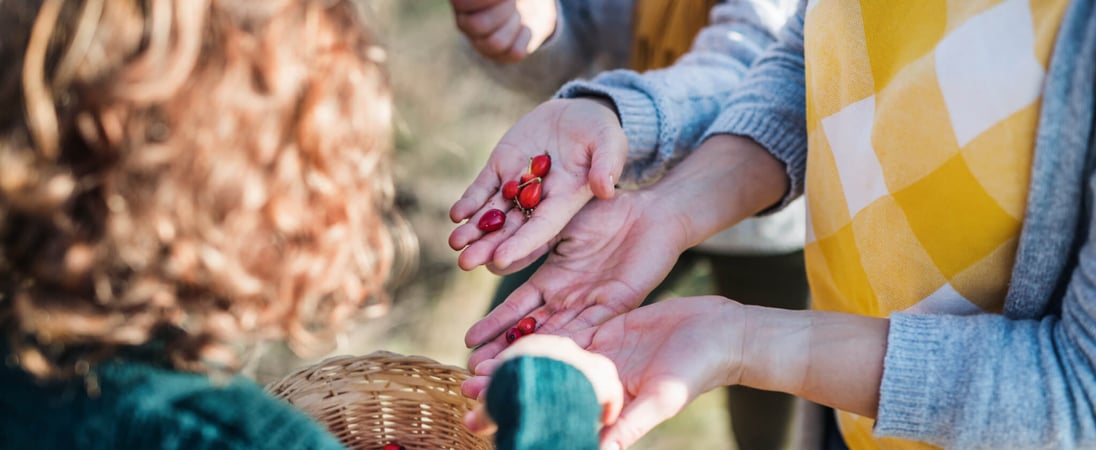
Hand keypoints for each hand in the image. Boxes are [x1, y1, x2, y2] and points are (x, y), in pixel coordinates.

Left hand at [448, 98, 625, 271]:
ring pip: (492, 213)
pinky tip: (456, 215)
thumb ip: (608, 164)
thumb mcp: (610, 142)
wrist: (576, 114)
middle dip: (488, 246)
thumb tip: (605, 188)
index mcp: (565, 201)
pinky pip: (482, 189)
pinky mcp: (501, 168)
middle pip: (511, 229)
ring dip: (474, 229)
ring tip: (454, 244)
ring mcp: (517, 184)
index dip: (522, 245)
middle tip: (465, 263)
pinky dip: (470, 201)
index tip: (500, 260)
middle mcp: (538, 200)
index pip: (541, 228)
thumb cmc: (600, 132)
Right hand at [450, 0, 557, 62]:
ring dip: (514, 24)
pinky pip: (514, 52)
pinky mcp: (501, 55)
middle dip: (504, 10)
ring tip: (518, 15)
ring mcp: (481, 42)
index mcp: (461, 1)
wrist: (532, 2)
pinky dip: (525, 38)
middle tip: (513, 2)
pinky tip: (525, 29)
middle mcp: (465, 22)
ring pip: (494, 42)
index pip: (462, 3)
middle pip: (477, 25)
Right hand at [464, 189, 690, 369]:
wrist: (651, 210)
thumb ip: (533, 240)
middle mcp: (569, 299)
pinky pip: (591, 326)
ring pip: (557, 336)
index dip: (494, 324)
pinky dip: (570, 343)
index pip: (517, 308)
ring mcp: (592, 305)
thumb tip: (496, 251)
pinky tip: (550, 357)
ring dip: (533, 354)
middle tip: (476, 372)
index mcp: (552, 280)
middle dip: (504, 350)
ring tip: (506, 372)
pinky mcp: (618, 304)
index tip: (469, 340)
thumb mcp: (558, 224)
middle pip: (532, 330)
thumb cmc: (605, 210)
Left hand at [464, 297, 747, 448]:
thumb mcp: (661, 399)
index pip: (553, 412)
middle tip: (465, 393)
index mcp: (606, 403)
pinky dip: (537, 330)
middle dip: (506, 390)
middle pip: (544, 385)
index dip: (520, 416)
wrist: (723, 332)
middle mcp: (597, 381)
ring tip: (475, 364)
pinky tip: (508, 330)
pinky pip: (565, 326)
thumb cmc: (697, 371)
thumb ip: (628, 426)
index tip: (481, 421)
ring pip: (547, 355)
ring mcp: (599, 353)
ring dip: (514, 360)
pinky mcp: (604, 325)